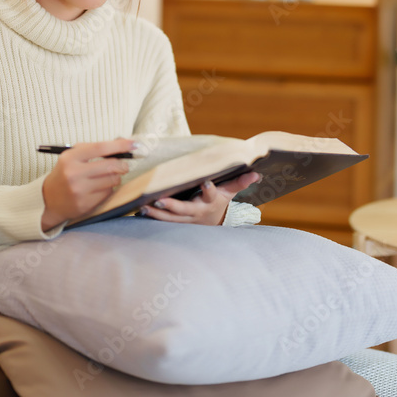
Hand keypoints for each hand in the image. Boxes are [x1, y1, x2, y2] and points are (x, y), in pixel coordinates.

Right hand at [41, 138, 133, 230]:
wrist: (48, 200)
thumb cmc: (66, 173)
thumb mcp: (73, 157)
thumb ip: (94, 149)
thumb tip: (122, 143)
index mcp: (70, 158)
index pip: (100, 148)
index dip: (120, 145)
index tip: (134, 144)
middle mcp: (73, 174)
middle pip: (110, 166)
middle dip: (122, 165)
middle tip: (124, 165)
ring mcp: (79, 191)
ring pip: (112, 180)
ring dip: (115, 178)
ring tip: (107, 177)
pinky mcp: (85, 205)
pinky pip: (107, 193)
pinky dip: (108, 189)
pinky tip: (98, 189)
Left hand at [139, 170, 262, 225]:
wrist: (213, 223)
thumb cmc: (219, 201)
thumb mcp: (230, 192)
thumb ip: (240, 181)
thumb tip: (257, 172)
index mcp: (211, 201)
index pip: (211, 194)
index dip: (209, 189)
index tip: (205, 182)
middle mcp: (197, 212)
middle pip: (184, 210)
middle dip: (172, 206)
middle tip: (159, 199)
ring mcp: (185, 220)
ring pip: (170, 219)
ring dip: (156, 213)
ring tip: (144, 207)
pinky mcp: (175, 223)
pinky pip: (162, 222)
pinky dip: (151, 218)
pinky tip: (139, 211)